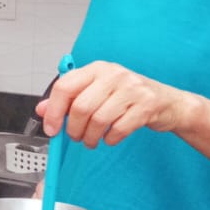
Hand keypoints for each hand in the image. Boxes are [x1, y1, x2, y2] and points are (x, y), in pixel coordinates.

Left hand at [37, 60, 199, 148]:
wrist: (168, 102)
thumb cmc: (127, 98)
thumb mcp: (96, 92)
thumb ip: (69, 99)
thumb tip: (41, 109)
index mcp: (97, 68)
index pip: (65, 86)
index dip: (53, 111)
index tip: (50, 129)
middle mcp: (114, 74)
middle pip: (80, 107)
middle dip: (73, 129)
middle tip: (75, 137)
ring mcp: (133, 89)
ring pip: (98, 120)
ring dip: (91, 137)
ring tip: (92, 140)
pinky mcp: (147, 105)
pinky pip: (118, 129)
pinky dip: (110, 139)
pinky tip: (111, 137)